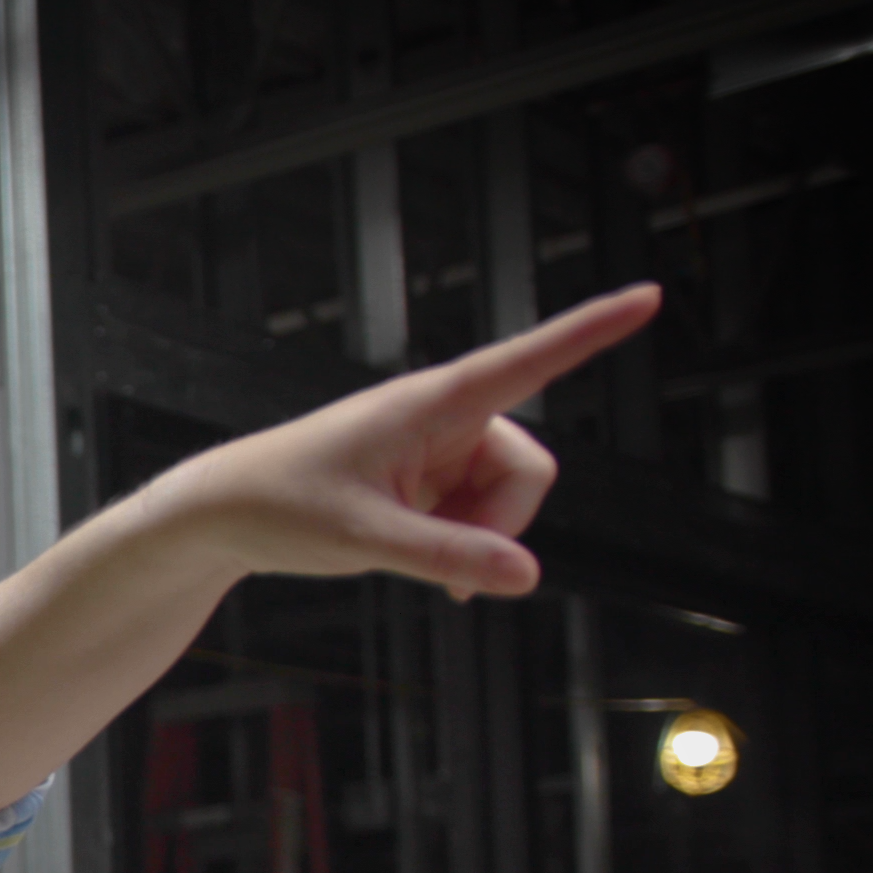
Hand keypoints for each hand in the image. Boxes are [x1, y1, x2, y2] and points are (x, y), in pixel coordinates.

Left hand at [169, 283, 660, 601]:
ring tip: (419, 561)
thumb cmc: (281, 504)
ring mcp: (439, 450)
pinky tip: (440, 575)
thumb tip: (527, 576)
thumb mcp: (364, 537)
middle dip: (505, 523)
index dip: (593, 330)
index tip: (648, 296)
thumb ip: (447, 554)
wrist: (224, 513)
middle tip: (450, 569)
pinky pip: (480, 516)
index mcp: (432, 403)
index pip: (529, 359)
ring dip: (481, 539)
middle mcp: (444, 417)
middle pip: (529, 468)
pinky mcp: (428, 480)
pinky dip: (468, 547)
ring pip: (507, 498)